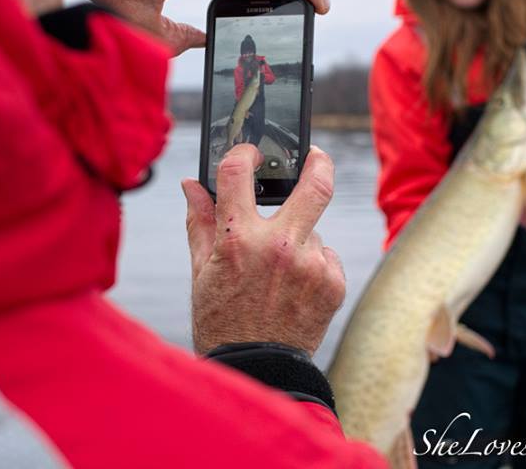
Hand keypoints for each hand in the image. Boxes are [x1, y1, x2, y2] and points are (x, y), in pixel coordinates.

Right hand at [181, 145, 344, 355]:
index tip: (249, 154)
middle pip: (316, 185)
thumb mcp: (201, 271)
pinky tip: (294, 289)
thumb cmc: (221, 320)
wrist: (258, 370)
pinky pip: (325, 256)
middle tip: (315, 156)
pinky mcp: (333, 283)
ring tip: (278, 274)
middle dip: (318, 162)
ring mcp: (311, 265)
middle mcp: (279, 247)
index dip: (243, 154)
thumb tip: (192, 185)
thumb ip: (199, 221)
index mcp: (238, 240)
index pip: (239, 172)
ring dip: (298, 240)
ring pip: (311, 230)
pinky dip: (312, 264)